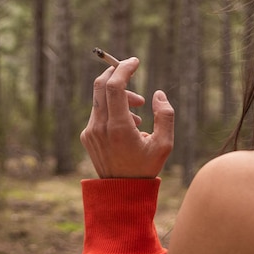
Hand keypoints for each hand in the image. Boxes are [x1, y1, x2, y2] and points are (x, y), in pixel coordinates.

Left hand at [80, 57, 174, 177]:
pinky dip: (113, 109)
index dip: (124, 68)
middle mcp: (100, 127)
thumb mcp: (165, 144)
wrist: (122, 192)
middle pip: (101, 85)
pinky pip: (98, 112)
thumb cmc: (146, 167)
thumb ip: (166, 115)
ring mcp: (90, 131)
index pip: (114, 86)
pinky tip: (128, 124)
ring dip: (119, 95)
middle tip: (132, 72)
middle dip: (117, 75)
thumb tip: (157, 95)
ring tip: (139, 110)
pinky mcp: (87, 136)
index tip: (135, 61)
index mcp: (118, 127)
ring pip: (100, 99)